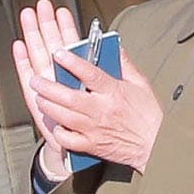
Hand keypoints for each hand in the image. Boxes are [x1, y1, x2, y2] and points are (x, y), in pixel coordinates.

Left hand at [10, 1, 163, 173]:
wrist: (156, 146)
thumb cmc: (149, 116)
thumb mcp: (141, 84)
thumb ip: (125, 64)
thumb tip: (113, 47)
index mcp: (114, 93)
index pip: (90, 74)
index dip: (72, 63)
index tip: (59, 53)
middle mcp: (101, 111)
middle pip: (69, 97)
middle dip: (48, 87)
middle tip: (37, 79)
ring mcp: (94, 129)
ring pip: (63, 117)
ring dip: (48, 105)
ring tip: (39, 97)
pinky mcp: (91, 145)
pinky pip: (67, 140)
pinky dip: (58, 131)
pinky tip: (54, 123)